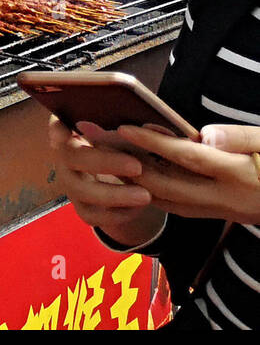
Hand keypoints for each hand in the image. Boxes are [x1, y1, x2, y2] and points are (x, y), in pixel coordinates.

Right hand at [48, 117, 166, 247]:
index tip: (75, 126)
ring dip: (114, 194)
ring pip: (81, 192)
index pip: (57, 126)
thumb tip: (144, 120)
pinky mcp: (82, 207)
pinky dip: (117, 214)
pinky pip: (93, 216)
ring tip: (146, 195)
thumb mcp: (126, 129)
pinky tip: (139, 208)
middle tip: (137, 166)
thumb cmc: (128, 144)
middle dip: (103, 162)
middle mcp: (64, 157)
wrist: (129, 176)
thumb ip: (126, 123)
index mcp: (71, 131)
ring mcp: (70, 183)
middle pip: (72, 158)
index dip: (60, 128)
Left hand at [118, 123, 259, 223]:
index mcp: (238, 175)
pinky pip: (179, 207)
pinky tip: (137, 178)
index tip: (125, 129)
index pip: (188, 157)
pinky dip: (155, 193)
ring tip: (111, 161)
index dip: (154, 143)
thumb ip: (239, 138)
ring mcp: (221, 211)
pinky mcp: (219, 215)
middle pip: (169, 186)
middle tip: (104, 148)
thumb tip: (205, 135)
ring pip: (170, 201)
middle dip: (133, 168)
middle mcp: (225, 198)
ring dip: (139, 183)